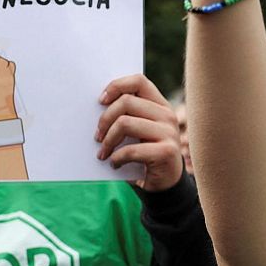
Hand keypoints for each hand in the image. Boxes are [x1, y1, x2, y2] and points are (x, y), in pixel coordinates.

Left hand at [96, 74, 183, 192]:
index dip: (116, 86)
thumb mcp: (138, 131)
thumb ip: (127, 116)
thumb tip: (98, 106)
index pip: (138, 81)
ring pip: (125, 123)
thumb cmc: (145, 154)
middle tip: (97, 136)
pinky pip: (131, 149)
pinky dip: (116, 158)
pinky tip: (114, 164)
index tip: (100, 101)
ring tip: (103, 153)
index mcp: (160, 105)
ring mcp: (169, 133)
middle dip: (105, 119)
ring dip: (108, 141)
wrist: (165, 183)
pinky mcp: (166, 152)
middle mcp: (167, 115)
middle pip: (127, 102)